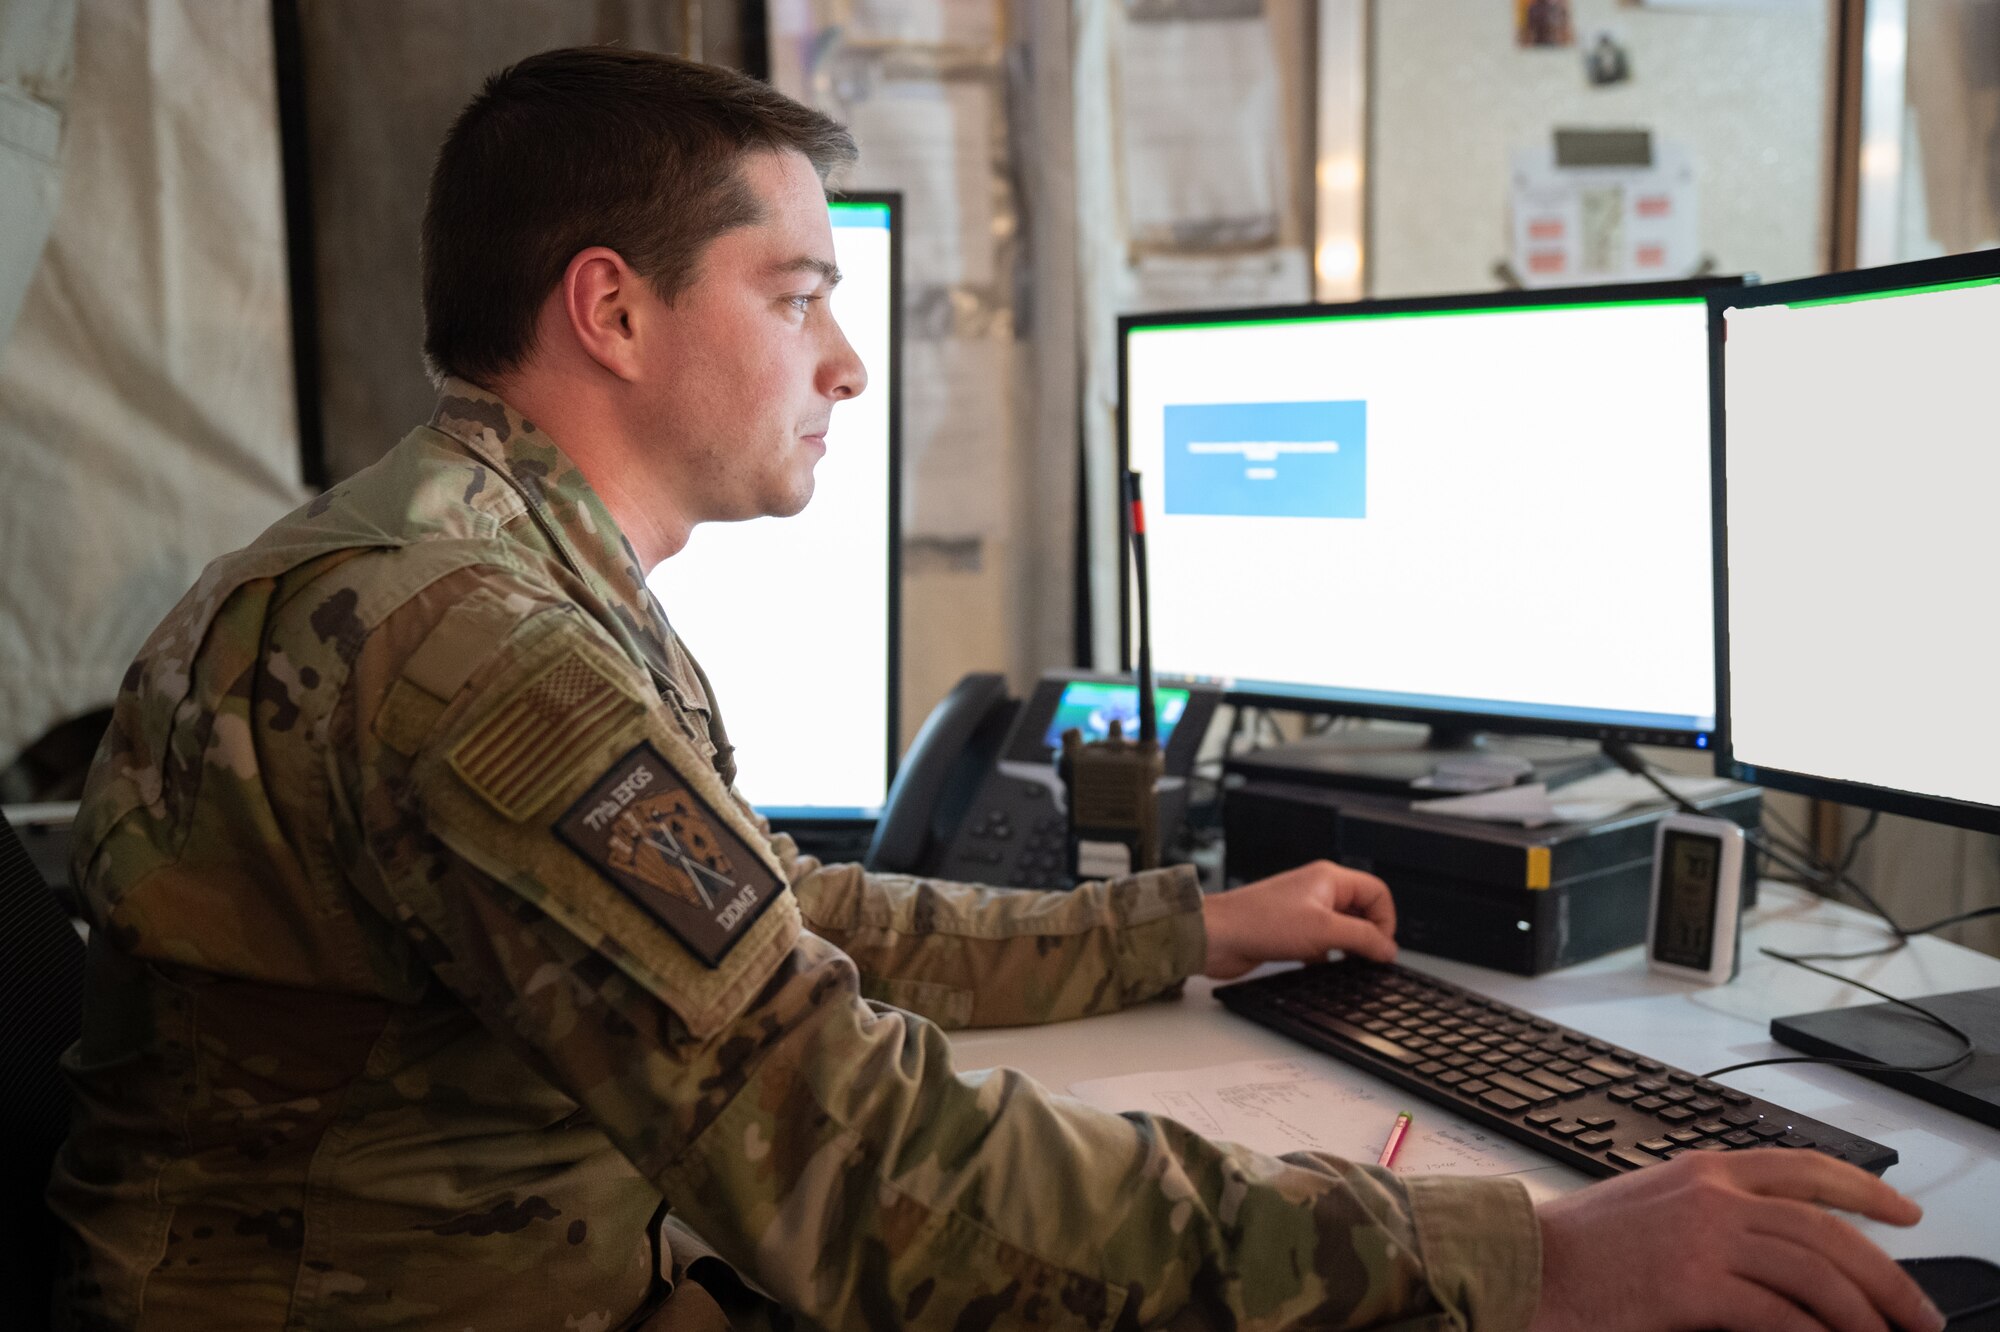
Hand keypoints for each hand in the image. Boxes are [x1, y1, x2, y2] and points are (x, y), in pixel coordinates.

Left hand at [1200, 859, 1396, 979]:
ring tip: (1340, 962)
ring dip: (1345, 948)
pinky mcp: (1291, 932)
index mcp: (1329, 878)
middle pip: (1362, 912)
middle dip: (1366, 936)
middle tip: (1365, 959)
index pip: (1377, 893)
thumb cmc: (1258, 922)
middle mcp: (1318, 892)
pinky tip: (1318, 966)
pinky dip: (1326, 956)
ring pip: (1341, 930)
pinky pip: (1322, 944)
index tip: (1382, 948)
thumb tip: (1389, 948)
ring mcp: (1304, 912)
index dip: (1385, 921)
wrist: (1217, 937)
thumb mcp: (1323, 931)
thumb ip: (1363, 938)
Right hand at [1531, 1151, 1942, 1331]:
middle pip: (1827, 1228)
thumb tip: (1777, 1250)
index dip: (1866, 1192)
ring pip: (1817, 1270)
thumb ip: (1714, 1216)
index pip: (1805, 1169)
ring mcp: (1705, 1238)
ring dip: (1865, 1312)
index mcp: (1705, 1170)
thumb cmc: (1582, 1247)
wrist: (1527, 1264)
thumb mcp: (1656, 1208)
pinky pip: (1779, 1313)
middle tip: (1918, 1311)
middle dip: (1887, 1273)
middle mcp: (1712, 1195)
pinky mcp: (1693, 1285)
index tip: (1905, 1215)